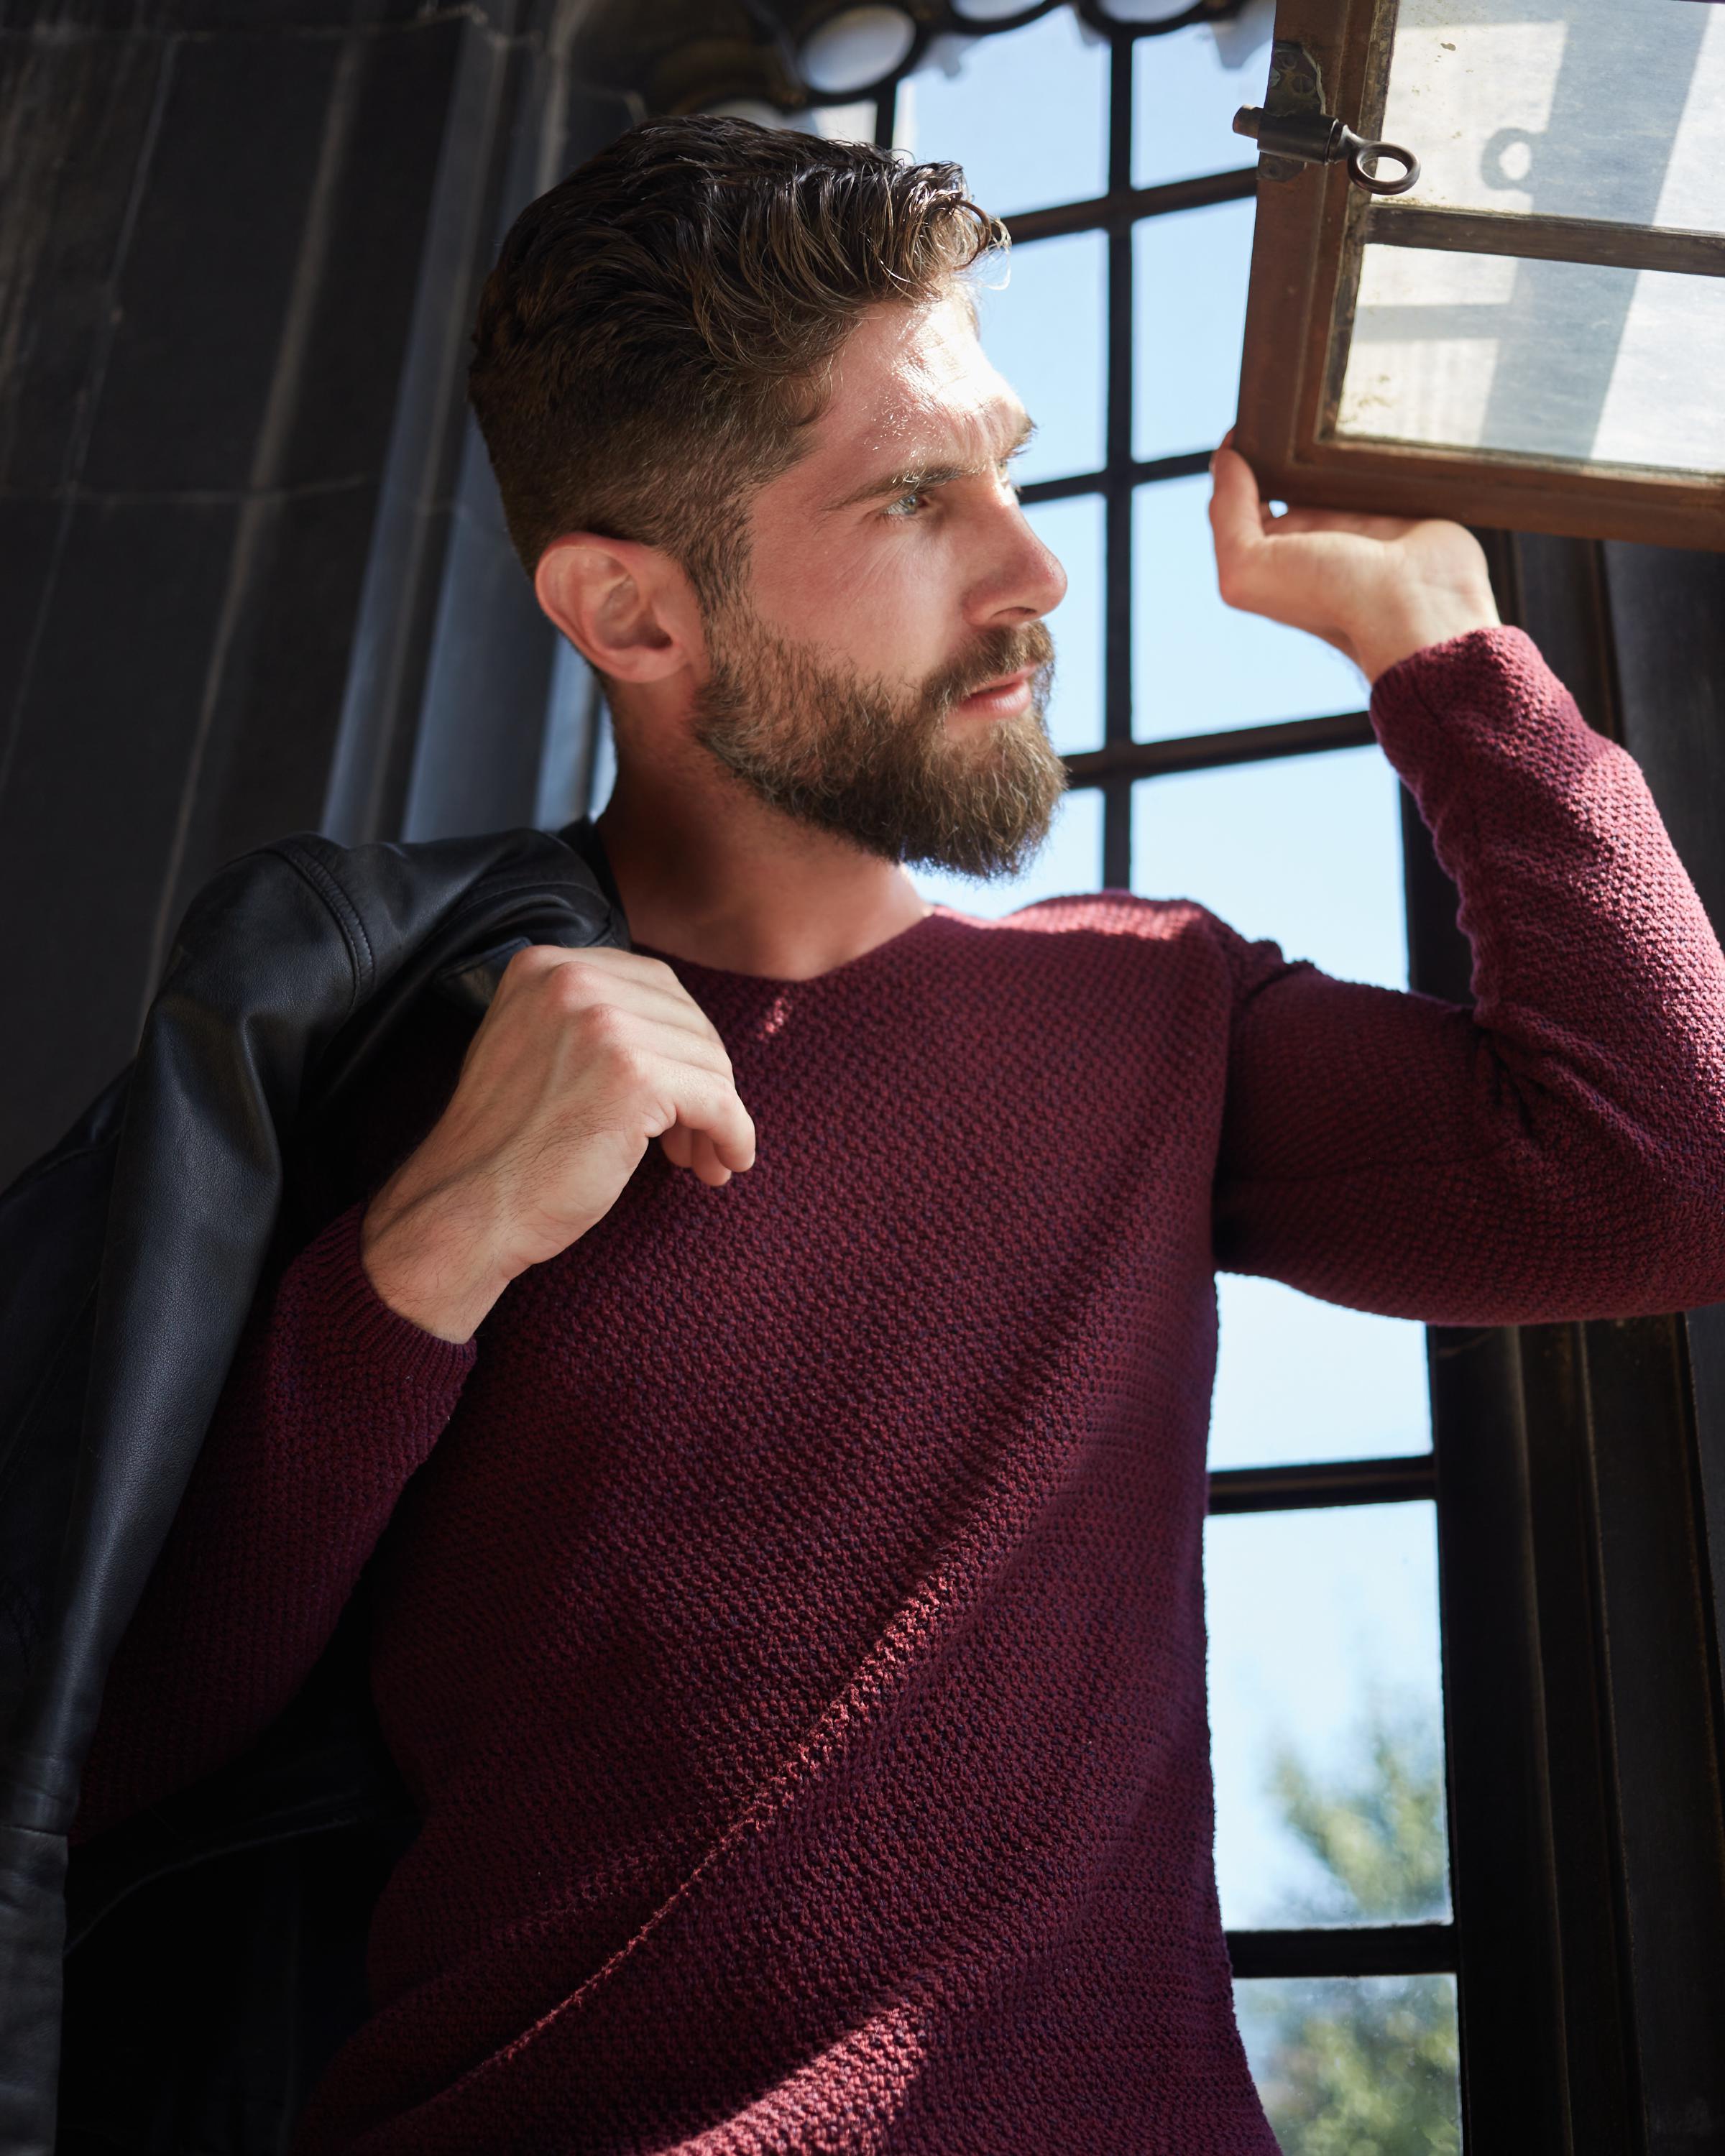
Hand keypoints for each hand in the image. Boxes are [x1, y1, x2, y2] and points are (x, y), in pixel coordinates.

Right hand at [360, 945, 754, 1341]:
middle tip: (695, 1136)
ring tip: (699, 1159)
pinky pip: (718, 1101)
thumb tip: (687, 1037)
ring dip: (717, 1116)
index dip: (678, 1042)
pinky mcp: (634, 1075)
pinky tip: (723, 1165)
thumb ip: (590, 1024)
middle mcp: (572, 979)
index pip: (654, 986)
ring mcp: (603, 1023)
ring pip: (708, 1062)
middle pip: (687, 1020)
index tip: (681, 1090)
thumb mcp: (535, 1050)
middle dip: (703, 1078)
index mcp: (544, 966)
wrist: (468, 1209)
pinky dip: (732, 1135)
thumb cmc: (506, 1148)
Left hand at [1207, 435, 1499, 682]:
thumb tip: (1226, 461)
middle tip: (1285, 414)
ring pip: (1324, 463)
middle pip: (1280, 475)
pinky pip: (1371, 458)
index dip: (1235, 464)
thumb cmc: (1333, 597)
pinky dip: (1363, 439)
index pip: (1237, 499)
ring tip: (1320, 410)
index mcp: (1270, 554)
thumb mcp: (1249, 569)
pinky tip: (1359, 420)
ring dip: (1321, 438)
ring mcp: (1351, 515)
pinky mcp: (1392, 499)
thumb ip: (1227, 517)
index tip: (1246, 428)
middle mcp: (1307, 535)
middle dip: (1277, 445)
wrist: (1418, 603)